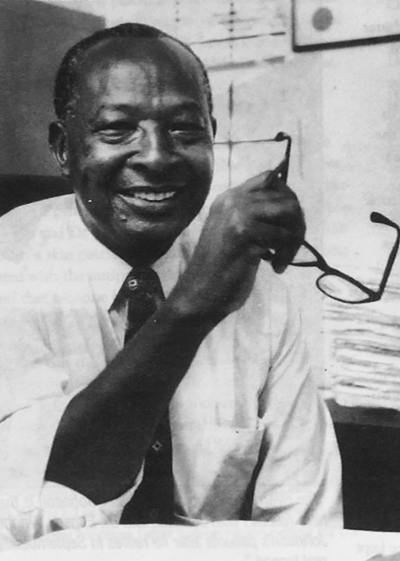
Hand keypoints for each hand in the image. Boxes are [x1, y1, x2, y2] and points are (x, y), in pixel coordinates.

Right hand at [169, 160, 305, 324]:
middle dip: (296, 223)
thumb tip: (291, 206)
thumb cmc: (220, 268)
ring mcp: (237, 216)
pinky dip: (285, 255)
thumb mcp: (235, 232)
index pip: (270, 178)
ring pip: (289, 212)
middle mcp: (233, 201)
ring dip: (294, 238)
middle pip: (285, 196)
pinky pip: (283, 236)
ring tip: (282, 258)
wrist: (200, 294)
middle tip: (289, 248)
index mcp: (229, 198)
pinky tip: (275, 268)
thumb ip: (255, 215)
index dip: (287, 199)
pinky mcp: (244, 234)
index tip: (287, 225)